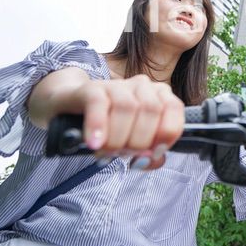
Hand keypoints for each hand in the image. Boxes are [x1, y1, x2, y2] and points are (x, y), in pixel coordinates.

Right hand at [60, 74, 183, 169]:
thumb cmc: (110, 127)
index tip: (153, 153)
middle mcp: (141, 85)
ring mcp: (116, 85)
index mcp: (159, 95)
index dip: (167, 133)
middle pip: (150, 110)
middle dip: (138, 140)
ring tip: (107, 151)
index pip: (174, 108)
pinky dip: (98, 125)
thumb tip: (152, 160)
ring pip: (127, 106)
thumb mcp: (134, 142)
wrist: (71, 108)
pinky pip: (98, 103)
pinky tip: (94, 142)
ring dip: (118, 137)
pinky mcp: (91, 88)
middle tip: (122, 154)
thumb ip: (149, 155)